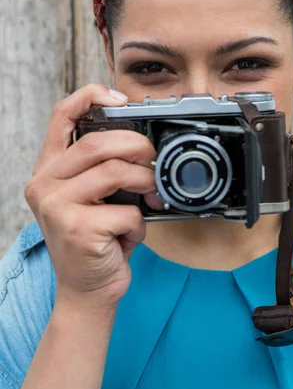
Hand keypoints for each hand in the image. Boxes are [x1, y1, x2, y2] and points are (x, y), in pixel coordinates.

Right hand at [24, 84, 162, 311]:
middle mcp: (45, 185)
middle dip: (138, 148)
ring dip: (145, 184)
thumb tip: (143, 145)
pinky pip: (126, 212)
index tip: (120, 98)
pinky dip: (140, 225)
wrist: (86, 291)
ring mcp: (57, 207)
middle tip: (153, 164)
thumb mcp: (93, 200)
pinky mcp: (77, 229)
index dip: (90, 97)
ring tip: (150, 200)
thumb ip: (104, 171)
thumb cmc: (95, 243)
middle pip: (98, 142)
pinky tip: (130, 237)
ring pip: (116, 171)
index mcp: (49, 172)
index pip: (61, 117)